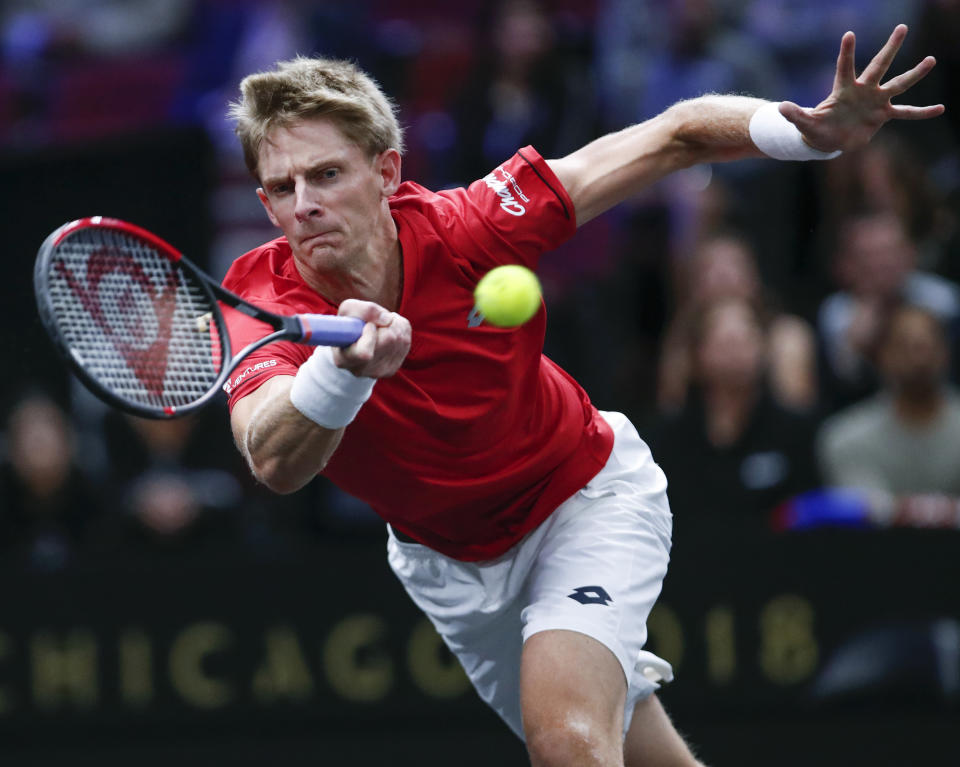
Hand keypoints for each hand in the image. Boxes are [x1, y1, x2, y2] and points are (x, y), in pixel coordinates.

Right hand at [332, 299, 410, 377]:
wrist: (355, 342)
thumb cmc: (349, 325)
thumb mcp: (348, 310)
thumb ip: (364, 310)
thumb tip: (387, 319)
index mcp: (344, 359)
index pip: (364, 353)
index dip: (370, 334)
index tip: (368, 324)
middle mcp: (361, 370)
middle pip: (388, 340)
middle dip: (385, 323)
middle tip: (375, 322)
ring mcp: (379, 371)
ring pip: (400, 338)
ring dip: (393, 324)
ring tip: (380, 325)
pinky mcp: (392, 369)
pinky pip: (406, 340)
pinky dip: (400, 328)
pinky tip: (389, 330)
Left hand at [779, 24, 944, 152]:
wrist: (829, 140)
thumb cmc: (816, 129)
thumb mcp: (804, 123)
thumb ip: (795, 115)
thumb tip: (780, 108)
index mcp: (843, 90)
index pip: (845, 67)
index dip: (846, 53)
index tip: (849, 34)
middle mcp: (863, 90)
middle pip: (879, 66)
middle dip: (890, 48)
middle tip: (902, 27)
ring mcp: (875, 101)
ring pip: (898, 84)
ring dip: (915, 73)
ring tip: (931, 60)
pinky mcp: (883, 115)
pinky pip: (906, 113)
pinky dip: (922, 112)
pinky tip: (940, 108)